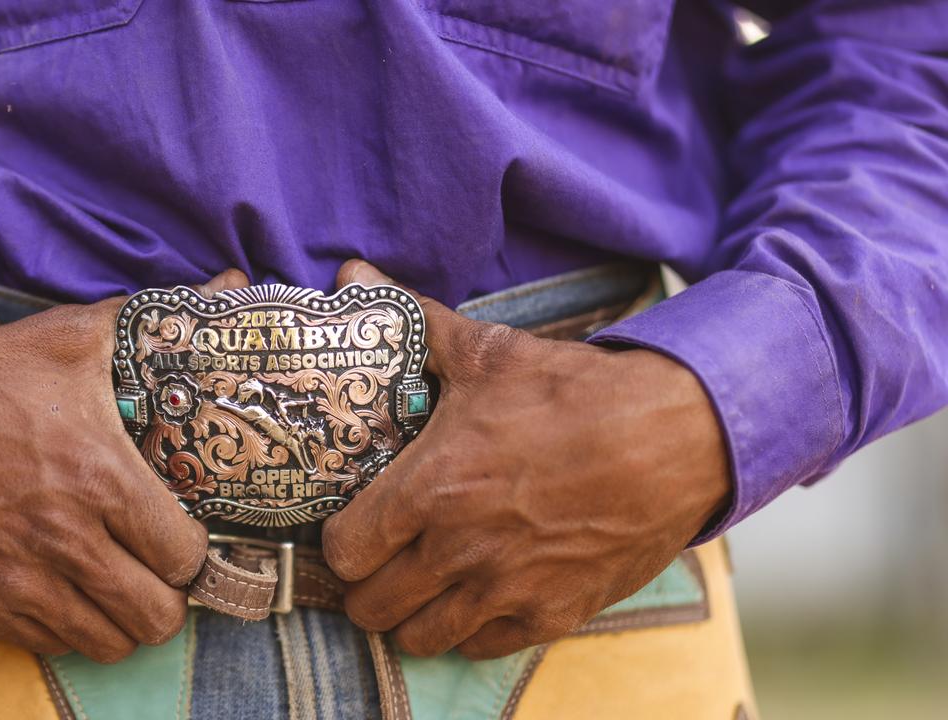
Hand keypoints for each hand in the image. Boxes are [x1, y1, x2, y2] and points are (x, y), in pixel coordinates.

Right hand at [0, 270, 247, 661]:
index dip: (193, 549)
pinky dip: (68, 627)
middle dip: (169, 595)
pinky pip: (49, 644)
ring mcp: (17, 578)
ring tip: (118, 585)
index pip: (184, 555)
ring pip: (107, 641)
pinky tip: (67, 590)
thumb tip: (230, 285)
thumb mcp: (73, 338)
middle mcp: (64, 538)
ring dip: (122, 618)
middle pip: (156, 614)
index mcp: (100, 477)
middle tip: (158, 569)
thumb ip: (158, 323)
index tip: (183, 535)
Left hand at [321, 260, 730, 658]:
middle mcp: (459, 550)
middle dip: (367, 585)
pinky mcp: (552, 614)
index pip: (343, 552)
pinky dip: (470, 629)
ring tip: (423, 583)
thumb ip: (412, 320)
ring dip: (412, 614)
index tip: (354, 526)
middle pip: (370, 607)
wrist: (676, 436)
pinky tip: (478, 594)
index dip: (340, 542)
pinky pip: (481, 647)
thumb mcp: (488, 351)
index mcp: (431, 488)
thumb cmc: (576, 393)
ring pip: (420, 637)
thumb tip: (354, 274)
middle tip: (382, 561)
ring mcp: (506, 590)